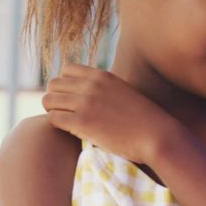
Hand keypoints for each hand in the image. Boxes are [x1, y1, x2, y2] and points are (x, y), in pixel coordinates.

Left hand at [42, 63, 179, 163]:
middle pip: (53, 84)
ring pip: (48, 100)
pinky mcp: (81, 122)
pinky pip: (53, 118)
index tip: (73, 99)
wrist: (156, 136)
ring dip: (54, 111)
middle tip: (66, 113)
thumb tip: (90, 92)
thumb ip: (105, 88)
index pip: (66, 69)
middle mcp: (91, 85)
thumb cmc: (144, 119)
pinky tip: (70, 131)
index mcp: (101, 75)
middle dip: (56, 98)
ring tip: (67, 123)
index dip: (65, 85)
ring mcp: (85, 103)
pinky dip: (57, 125)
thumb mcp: (123, 92)